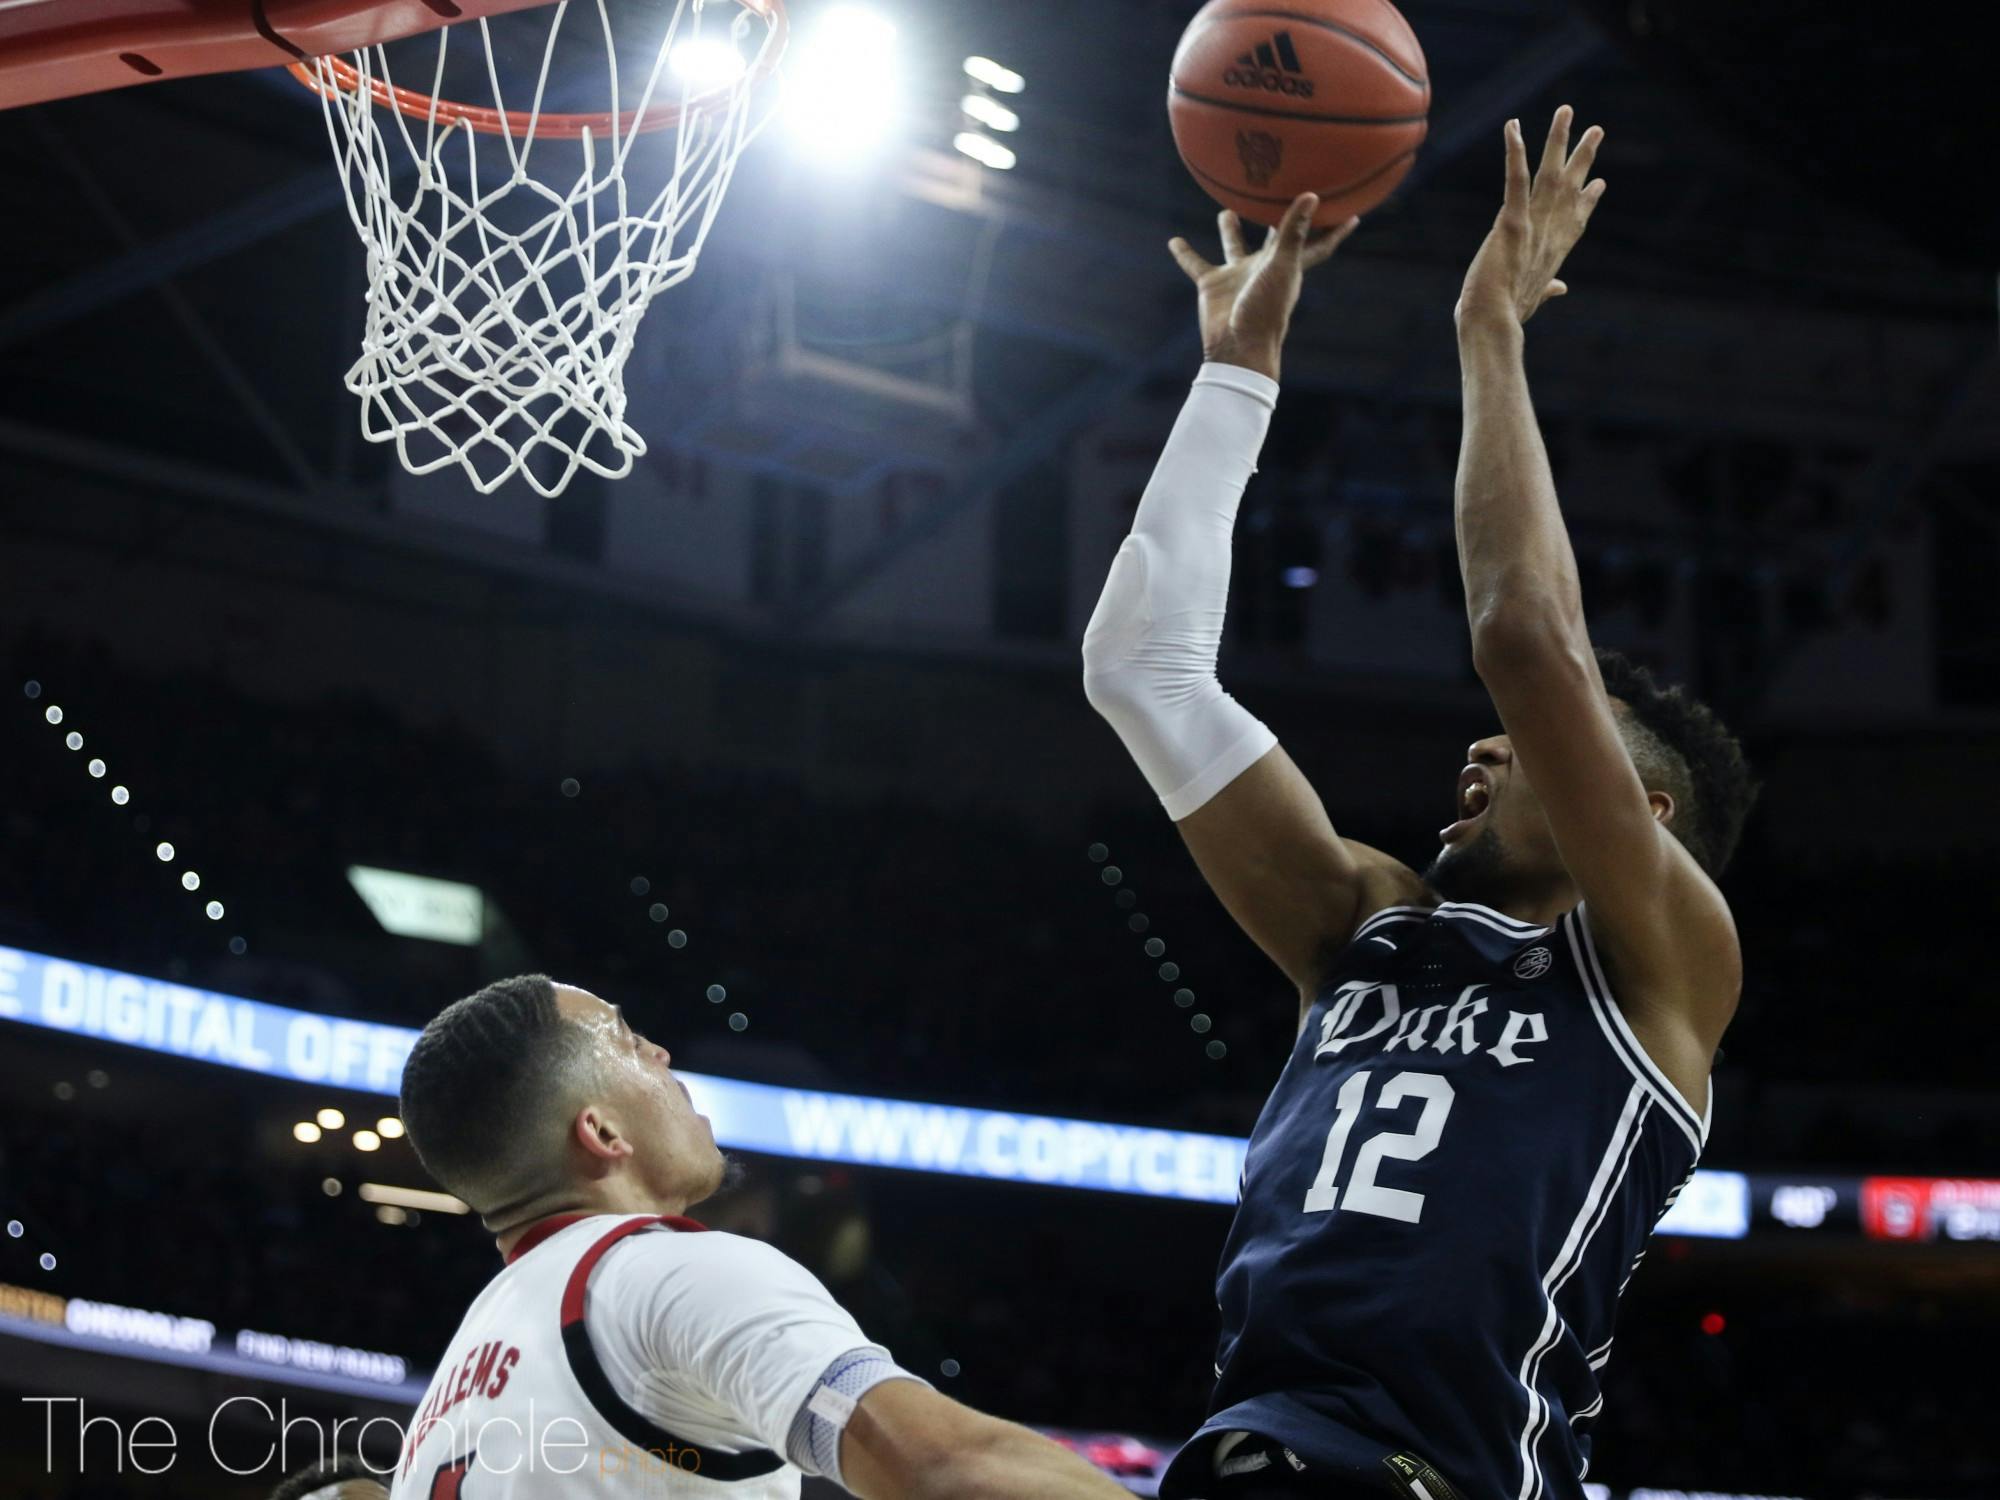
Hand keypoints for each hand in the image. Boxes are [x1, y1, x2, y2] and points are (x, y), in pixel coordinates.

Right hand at [1169, 194, 1358, 379]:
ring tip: (1228, 209)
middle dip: (1277, 220)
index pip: (1316, 244)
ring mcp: (1238, 277)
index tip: (1352, 212)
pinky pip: (1196, 265)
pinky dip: (1186, 253)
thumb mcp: (1281, 266)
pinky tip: (1174, 241)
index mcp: (1288, 266)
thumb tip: (1312, 195)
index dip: (1334, 230)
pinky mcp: (1213, 286)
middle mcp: (1264, 268)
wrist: (1236, 347)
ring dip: (1231, 231)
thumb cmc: (1266, 309)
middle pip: (1273, 239)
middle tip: (1278, 194)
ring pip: (1234, 246)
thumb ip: (1293, 232)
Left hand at [1457, 106, 1605, 331]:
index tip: (1599, 183)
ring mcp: (1534, 225)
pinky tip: (1513, 126)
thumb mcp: (1531, 300)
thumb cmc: (1506, 318)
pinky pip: (1515, 180)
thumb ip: (1546, 290)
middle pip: (1571, 187)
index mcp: (1553, 251)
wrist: (1492, 326)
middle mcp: (1550, 233)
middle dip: (1583, 157)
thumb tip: (1559, 289)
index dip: (1587, 200)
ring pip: (1550, 174)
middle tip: (1596, 128)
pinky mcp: (1512, 223)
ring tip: (1566, 110)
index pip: (1575, 219)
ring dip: (1558, 139)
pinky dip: (1515, 152)